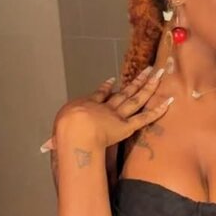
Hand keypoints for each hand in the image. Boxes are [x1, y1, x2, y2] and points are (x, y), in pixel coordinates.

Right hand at [40, 67, 171, 151]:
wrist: (76, 131)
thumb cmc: (64, 133)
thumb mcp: (58, 134)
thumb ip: (56, 140)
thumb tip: (46, 146)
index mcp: (89, 104)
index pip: (101, 94)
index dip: (107, 87)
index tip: (112, 81)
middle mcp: (106, 106)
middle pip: (125, 91)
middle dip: (137, 80)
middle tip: (148, 69)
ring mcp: (118, 115)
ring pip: (137, 98)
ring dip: (149, 86)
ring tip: (160, 74)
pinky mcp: (128, 126)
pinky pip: (145, 118)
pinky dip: (157, 110)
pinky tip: (169, 101)